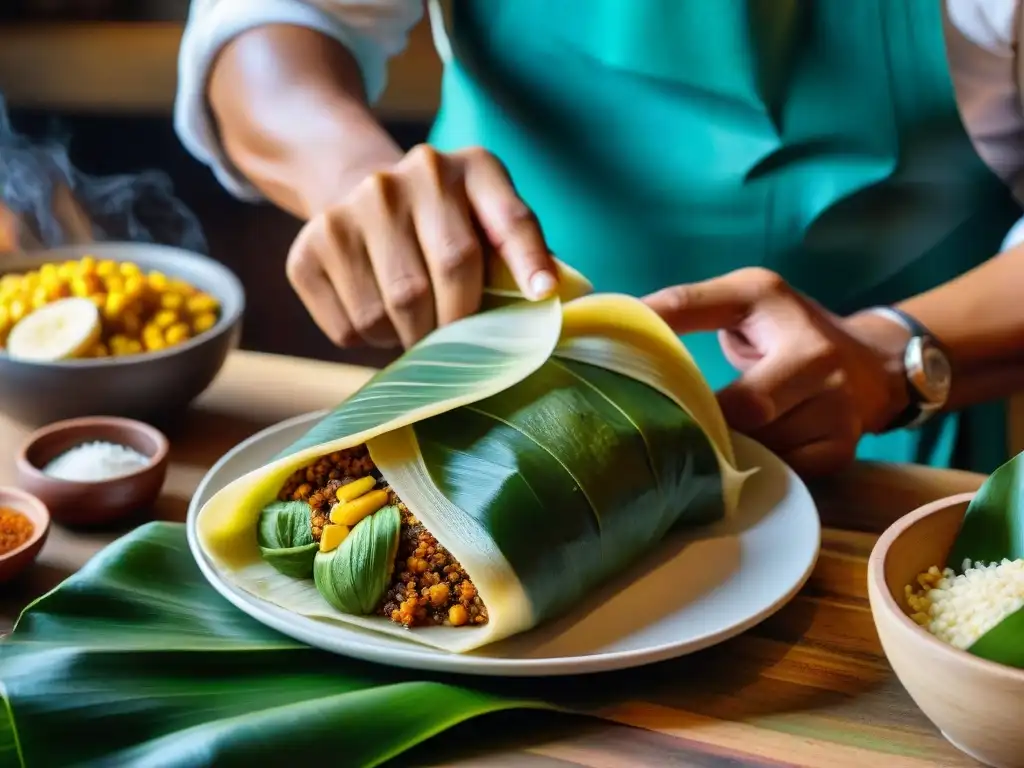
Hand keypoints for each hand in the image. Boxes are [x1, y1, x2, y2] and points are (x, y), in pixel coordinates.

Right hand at [286, 145, 558, 348]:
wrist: (359, 193)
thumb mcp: (490, 219)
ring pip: (391, 313)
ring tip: (415, 322)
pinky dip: (370, 341)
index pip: (508, 220)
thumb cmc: (446, 224)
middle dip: (458, 325)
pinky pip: (349, 328)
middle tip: (459, 343)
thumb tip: (551, 297)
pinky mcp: (306, 250)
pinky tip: (378, 314)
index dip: (529, 260)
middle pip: (445, 277)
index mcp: (468, 168)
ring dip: (410, 338)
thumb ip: (521, 253)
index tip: (542, 295)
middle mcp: (402, 178)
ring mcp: (347, 211)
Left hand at [644, 268, 910, 476]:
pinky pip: (784, 472)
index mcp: (792, 328)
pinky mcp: (840, 453)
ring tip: (695, 443)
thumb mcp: (745, 297)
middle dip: (707, 423)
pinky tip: (735, 460)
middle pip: (748, 416)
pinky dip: (756, 468)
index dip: (687, 386)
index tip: (643, 387)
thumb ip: (688, 304)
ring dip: (727, 450)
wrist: (870, 362)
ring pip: (764, 449)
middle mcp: (822, 372)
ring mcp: (838, 419)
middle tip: (666, 426)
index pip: (727, 361)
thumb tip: (623, 316)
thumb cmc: (789, 325)